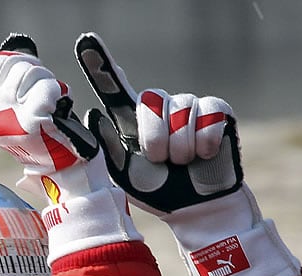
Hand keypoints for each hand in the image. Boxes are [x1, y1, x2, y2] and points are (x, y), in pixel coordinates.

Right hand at [0, 17, 99, 196]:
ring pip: (31, 72)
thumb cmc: (36, 129)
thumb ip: (7, 77)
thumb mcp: (12, 102)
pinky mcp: (28, 124)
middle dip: (30, 70)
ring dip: (46, 82)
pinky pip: (46, 88)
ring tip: (47, 108)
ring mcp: (6, 118)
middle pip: (7, 62)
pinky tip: (55, 111)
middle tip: (36, 98)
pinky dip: (57, 94)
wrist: (56, 164)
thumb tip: (18, 42)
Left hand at [74, 33, 242, 214]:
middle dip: (155, 139)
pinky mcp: (216, 110)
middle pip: (149, 100)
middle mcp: (159, 106)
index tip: (85, 42)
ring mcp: (188, 105)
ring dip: (181, 148)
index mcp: (133, 119)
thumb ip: (109, 148)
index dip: (100, 64)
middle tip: (163, 162)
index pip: (114, 87)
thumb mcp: (126, 176)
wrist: (196, 208)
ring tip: (183, 163)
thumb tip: (94, 113)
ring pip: (180, 112)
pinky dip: (205, 142)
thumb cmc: (158, 190)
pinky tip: (204, 154)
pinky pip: (208, 116)